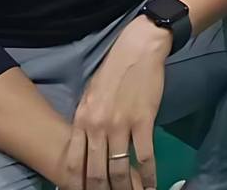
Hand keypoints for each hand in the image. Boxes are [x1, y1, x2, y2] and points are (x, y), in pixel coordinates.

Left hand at [62, 17, 166, 189]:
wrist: (137, 50)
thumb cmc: (113, 71)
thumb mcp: (89, 96)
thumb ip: (86, 122)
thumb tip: (85, 145)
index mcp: (81, 120)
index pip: (74, 162)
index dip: (77, 184)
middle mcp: (97, 127)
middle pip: (96, 171)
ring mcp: (120, 125)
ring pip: (120, 169)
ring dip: (125, 187)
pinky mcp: (143, 121)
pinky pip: (145, 155)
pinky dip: (149, 174)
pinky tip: (152, 184)